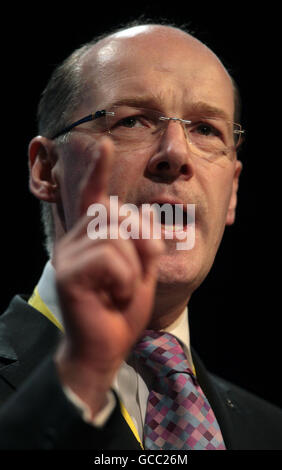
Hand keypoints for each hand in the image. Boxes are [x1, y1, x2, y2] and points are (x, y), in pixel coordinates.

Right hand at [54, 136, 164, 415]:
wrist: (105, 349)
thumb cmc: (121, 310)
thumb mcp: (142, 271)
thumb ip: (144, 243)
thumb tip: (147, 213)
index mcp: (92, 240)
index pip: (95, 199)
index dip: (98, 172)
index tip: (103, 145)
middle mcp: (76, 241)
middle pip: (118, 214)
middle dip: (142, 242)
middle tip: (136, 275)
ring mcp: (69, 255)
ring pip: (116, 234)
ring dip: (133, 267)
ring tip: (121, 290)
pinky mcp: (68, 272)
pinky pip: (110, 257)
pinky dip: (124, 279)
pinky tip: (113, 297)